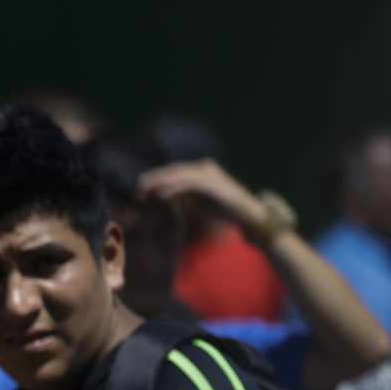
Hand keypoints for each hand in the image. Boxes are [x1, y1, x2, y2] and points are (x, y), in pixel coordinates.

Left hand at [136, 159, 272, 239]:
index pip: (175, 172)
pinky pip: (190, 184)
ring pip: (180, 175)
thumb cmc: (226, 214)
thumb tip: (164, 199)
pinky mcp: (214, 185)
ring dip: (160, 181)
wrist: (252, 219)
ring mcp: (211, 176)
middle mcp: (206, 170)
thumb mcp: (201, 204)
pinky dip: (174, 187)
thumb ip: (185, 198)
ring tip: (144, 189)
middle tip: (138, 188)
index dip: (157, 178)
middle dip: (155, 178)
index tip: (141, 189)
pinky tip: (161, 193)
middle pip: (175, 170)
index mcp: (202, 173)